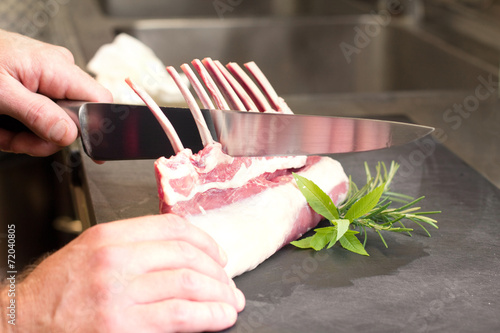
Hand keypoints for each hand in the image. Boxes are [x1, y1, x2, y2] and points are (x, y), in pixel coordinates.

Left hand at [0, 29, 111, 155]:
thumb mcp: (0, 93)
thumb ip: (37, 114)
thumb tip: (70, 134)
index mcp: (57, 68)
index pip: (99, 101)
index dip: (95, 127)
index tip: (88, 151)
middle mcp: (58, 72)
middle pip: (74, 119)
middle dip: (43, 138)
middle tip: (17, 140)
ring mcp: (47, 80)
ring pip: (54, 124)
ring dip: (27, 137)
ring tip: (3, 130)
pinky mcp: (35, 89)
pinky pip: (39, 118)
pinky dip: (19, 129)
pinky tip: (3, 125)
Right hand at [3, 214, 244, 331]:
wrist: (22, 324)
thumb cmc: (57, 293)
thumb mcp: (90, 253)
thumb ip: (133, 247)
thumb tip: (182, 254)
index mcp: (110, 237)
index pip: (173, 228)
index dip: (205, 242)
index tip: (218, 255)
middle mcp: (116, 261)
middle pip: (186, 256)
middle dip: (218, 272)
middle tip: (229, 283)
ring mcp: (119, 294)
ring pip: (189, 284)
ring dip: (219, 294)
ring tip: (230, 302)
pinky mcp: (123, 327)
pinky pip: (180, 316)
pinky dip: (209, 316)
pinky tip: (220, 317)